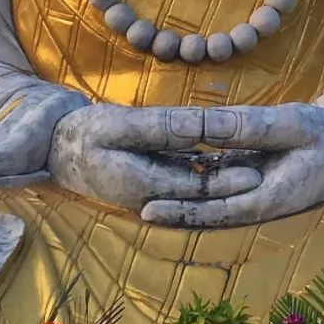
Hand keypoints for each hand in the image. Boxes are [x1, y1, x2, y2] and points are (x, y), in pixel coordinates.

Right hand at [48, 105, 261, 211]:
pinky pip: (182, 182)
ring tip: (258, 168)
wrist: (56, 148)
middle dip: (232, 186)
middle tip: (268, 174)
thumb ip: (161, 129)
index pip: (195, 186)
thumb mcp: (119, 125)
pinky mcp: (149, 185)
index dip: (227, 179)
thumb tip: (197, 130)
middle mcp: (150, 197)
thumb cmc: (83, 133)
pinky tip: (226, 162)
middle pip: (200, 194)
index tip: (257, 170)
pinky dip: (204, 175)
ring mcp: (149, 194)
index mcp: (142, 185)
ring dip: (222, 181)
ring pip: (193, 189)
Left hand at [140, 104, 323, 228]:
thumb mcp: (291, 124)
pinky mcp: (255, 178)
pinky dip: (197, 181)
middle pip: (209, 210)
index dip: (182, 211)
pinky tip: (170, 171)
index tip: (149, 208)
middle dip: (173, 210)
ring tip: (142, 193)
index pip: (217, 209)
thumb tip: (206, 127)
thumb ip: (249, 128)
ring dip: (181, 197)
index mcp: (269, 196)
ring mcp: (256, 191)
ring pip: (212, 198)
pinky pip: (221, 182)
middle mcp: (259, 200)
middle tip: (135, 206)